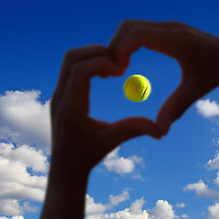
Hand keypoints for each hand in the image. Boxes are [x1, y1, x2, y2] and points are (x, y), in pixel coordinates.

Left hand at [40, 44, 159, 218]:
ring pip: (69, 60)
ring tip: (112, 67)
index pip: (80, 70)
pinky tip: (104, 74)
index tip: (120, 71)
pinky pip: (71, 68)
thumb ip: (134, 130)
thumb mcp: (111, 141)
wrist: (65, 166)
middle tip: (118, 63)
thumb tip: (160, 130)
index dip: (102, 62)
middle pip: (72, 57)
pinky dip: (87, 63)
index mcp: (71, 108)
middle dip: (96, 52)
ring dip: (91, 55)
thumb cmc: (87, 155)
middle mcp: (59, 98)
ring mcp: (57, 94)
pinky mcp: (60, 94)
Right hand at [109, 20, 218, 135]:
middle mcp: (169, 28)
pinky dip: (126, 43)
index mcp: (176, 41)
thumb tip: (160, 132)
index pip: (137, 34)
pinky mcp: (164, 28)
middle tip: (114, 71)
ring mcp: (166, 25)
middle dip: (114, 47)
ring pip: (129, 26)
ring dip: (119, 44)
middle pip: (128, 26)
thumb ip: (175, 108)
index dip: (120, 50)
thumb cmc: (215, 72)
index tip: (118, 71)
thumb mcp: (195, 91)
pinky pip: (136, 29)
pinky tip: (127, 62)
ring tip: (120, 68)